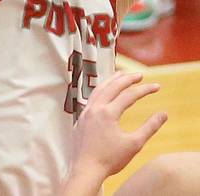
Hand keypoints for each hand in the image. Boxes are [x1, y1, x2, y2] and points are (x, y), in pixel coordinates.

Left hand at [62, 72, 165, 194]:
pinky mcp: (81, 118)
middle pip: (112, 86)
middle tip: (139, 75)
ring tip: (121, 75)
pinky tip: (104, 93)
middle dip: (127, 79)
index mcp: (108, 112)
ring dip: (111, 80)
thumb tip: (163, 114)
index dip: (145, 89)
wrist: (85, 169)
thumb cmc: (110, 159)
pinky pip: (91, 98)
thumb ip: (149, 127)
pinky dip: (100, 90)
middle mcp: (95, 107)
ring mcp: (86, 111)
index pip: (129, 95)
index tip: (157, 86)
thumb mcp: (134, 144)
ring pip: (99, 89)